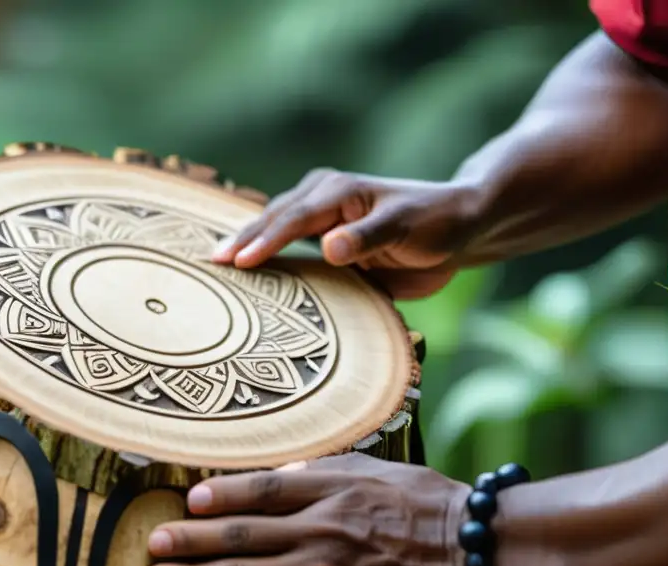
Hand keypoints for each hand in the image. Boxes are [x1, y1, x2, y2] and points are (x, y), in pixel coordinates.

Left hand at [141, 454, 473, 565]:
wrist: (480, 554)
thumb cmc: (423, 504)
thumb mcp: (370, 471)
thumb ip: (316, 474)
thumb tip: (272, 477)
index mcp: (323, 507)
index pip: (254, 503)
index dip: (212, 507)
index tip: (179, 511)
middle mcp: (319, 554)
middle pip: (241, 564)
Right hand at [212, 170, 485, 298]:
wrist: (457, 228)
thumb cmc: (435, 222)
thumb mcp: (406, 228)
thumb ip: (368, 238)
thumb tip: (330, 247)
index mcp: (338, 192)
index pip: (292, 218)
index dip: (265, 241)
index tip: (240, 262)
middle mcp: (322, 200)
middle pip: (272, 220)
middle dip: (241, 240)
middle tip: (210, 263)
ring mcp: (319, 219)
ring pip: (273, 229)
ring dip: (245, 245)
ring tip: (214, 266)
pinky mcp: (322, 239)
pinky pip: (286, 246)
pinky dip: (264, 256)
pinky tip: (244, 272)